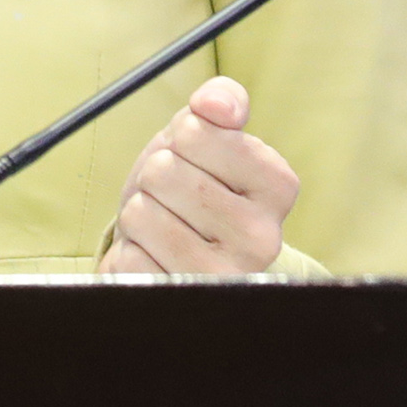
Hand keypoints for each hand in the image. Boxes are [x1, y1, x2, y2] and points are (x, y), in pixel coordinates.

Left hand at [99, 76, 298, 274]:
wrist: (177, 255)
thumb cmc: (191, 185)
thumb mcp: (207, 137)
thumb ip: (220, 103)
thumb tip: (215, 104)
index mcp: (278, 186)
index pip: (196, 132)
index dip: (180, 139)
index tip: (193, 158)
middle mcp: (262, 238)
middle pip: (164, 172)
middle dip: (154, 176)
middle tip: (173, 197)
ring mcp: (225, 277)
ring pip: (141, 214)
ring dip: (139, 214)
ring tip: (164, 225)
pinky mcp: (186, 303)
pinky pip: (128, 259)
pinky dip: (130, 253)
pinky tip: (156, 259)